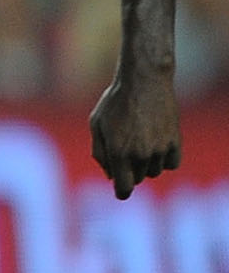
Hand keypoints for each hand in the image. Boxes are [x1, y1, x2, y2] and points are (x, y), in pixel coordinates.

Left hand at [89, 64, 180, 198]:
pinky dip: (164, 159)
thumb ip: (100, 152)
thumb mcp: (97, 124)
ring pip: (154, 171)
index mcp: (118, 151)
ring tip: (139, 141)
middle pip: (138, 179)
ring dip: (146, 164)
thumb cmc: (115, 101)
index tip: (121, 189)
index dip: (121, 191)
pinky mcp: (175, 141)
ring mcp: (160, 148)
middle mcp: (141, 154)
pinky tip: (156, 146)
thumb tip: (109, 176)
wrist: (144, 81)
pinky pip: (171, 164)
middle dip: (130, 170)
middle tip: (126, 148)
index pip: (124, 188)